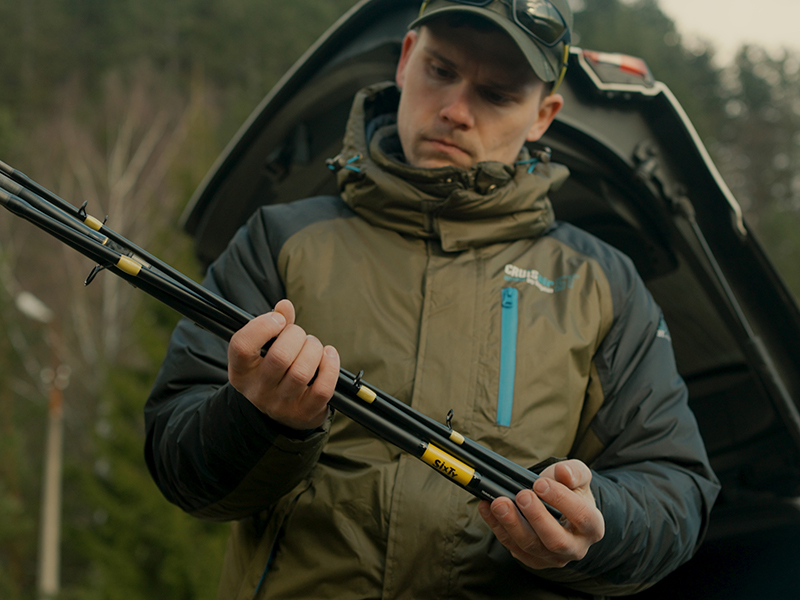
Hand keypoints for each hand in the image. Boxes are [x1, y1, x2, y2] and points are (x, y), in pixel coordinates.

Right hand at [227, 299, 339, 429]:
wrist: (283, 412)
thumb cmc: (274, 371)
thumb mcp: (265, 349)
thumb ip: (274, 324)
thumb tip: (284, 306)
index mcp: (241, 372)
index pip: (242, 345)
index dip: (263, 326)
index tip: (278, 320)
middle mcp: (257, 390)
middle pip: (280, 356)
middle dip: (297, 335)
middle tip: (300, 335)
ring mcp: (281, 404)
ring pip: (302, 371)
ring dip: (314, 349)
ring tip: (313, 346)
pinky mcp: (305, 413)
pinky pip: (322, 388)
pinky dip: (330, 366)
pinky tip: (328, 356)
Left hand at [478, 459, 603, 569]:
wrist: (561, 509)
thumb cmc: (571, 491)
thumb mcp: (578, 477)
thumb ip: (574, 472)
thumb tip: (564, 473)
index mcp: (592, 527)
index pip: (581, 516)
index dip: (561, 500)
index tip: (540, 484)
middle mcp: (575, 548)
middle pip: (555, 540)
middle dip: (536, 517)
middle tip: (521, 495)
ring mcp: (552, 558)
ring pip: (530, 546)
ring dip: (512, 524)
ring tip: (498, 502)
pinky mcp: (532, 559)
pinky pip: (512, 546)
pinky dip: (497, 527)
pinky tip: (487, 508)